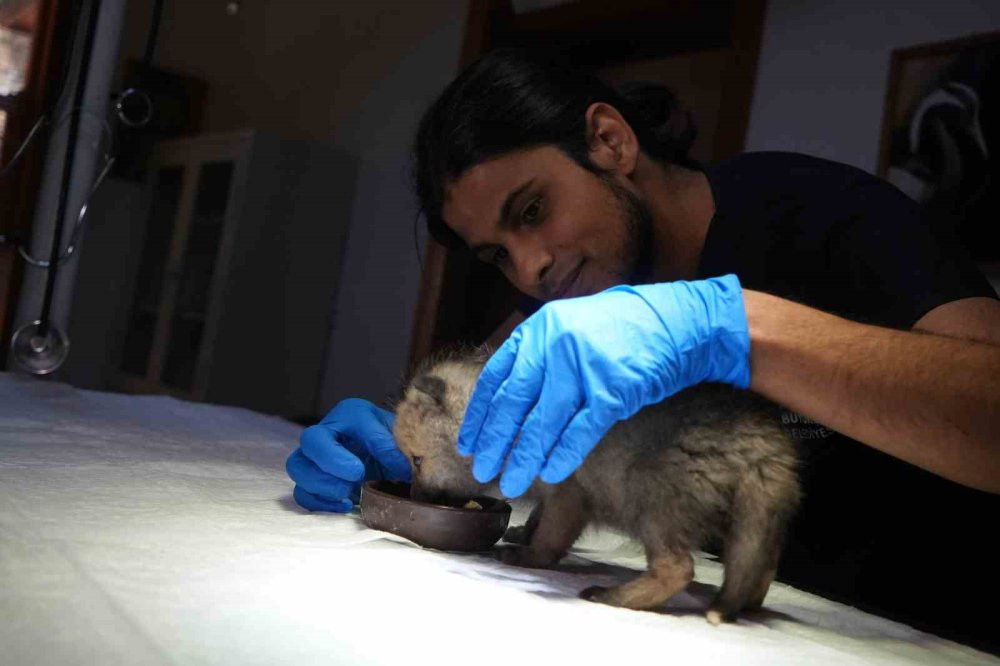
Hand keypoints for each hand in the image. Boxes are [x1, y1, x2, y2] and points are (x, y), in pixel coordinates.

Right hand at [286, 399, 410, 511]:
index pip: (350, 421)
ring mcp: (314, 456)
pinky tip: (347, 504)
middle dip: (331, 463)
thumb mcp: (401, 441)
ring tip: (350, 493)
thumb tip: (403, 469)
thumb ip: (397, 450)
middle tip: (357, 477)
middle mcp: (328, 431)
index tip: (379, 469)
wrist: (391, 459)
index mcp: (351, 414)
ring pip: (298, 467)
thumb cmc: (395, 444)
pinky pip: (302, 493)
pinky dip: (321, 503)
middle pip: (310, 441)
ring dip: (324, 486)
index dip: (360, 450)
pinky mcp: (312, 480)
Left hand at [458, 274, 749, 497]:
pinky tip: (550, 473)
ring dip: (525, 458)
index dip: (481, 416)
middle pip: (514, 403)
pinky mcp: (613, 389)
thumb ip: (538, 356)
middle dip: (496, 443)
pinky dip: (563, 454)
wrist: (676, 322)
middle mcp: (555, 345)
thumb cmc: (620, 330)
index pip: (497, 378)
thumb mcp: (568, 328)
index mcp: (539, 329)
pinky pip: (580, 430)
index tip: (469, 444)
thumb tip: (506, 400)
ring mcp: (584, 366)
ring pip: (543, 422)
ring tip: (512, 484)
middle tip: (483, 472)